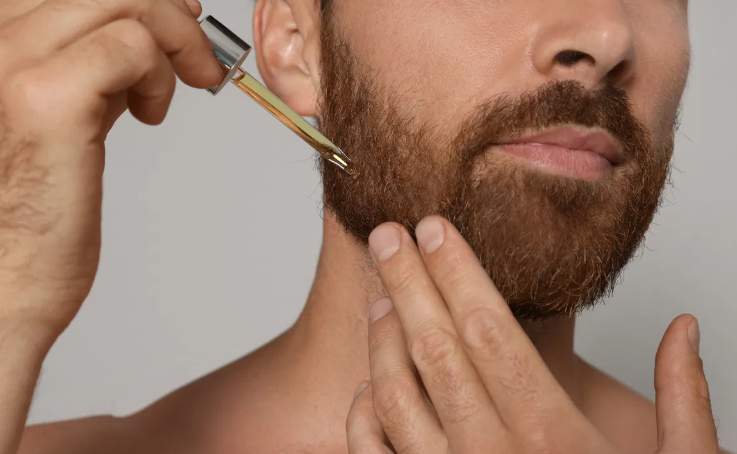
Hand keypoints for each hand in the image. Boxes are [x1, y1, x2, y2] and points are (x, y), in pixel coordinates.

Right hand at [0, 0, 220, 334]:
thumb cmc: (32, 218)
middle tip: (201, 59)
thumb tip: (135, 46)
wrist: (5, 283)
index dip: (135, 1)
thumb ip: (88, 76)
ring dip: (173, 40)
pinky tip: (151, 115)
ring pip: (122, 2)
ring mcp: (12, 65)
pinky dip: (160, 74)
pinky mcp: (45, 101)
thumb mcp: (60, 123)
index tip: (179, 23)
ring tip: (179, 91)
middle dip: (167, 12)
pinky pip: (130, 46)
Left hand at [346, 216, 719, 453]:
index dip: (457, 272)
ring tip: (382, 297)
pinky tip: (370, 382)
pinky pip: (375, 452)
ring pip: (396, 394)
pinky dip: (365, 411)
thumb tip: (684, 329)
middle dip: (407, 283)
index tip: (435, 228)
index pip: (489, 330)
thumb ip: (684, 403)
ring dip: (383, 339)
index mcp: (554, 439)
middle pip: (435, 349)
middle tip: (389, 234)